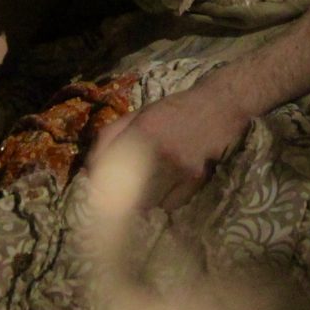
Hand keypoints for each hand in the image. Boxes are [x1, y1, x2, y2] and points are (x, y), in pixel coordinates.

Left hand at [87, 83, 248, 209]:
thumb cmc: (175, 110)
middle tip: (117, 203)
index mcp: (140, 131)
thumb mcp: (139, 114)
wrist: (220, 106)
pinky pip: (171, 204)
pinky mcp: (196, 180)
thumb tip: (88, 168)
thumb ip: (111, 136)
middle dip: (119, 200)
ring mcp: (179, 168)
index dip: (96, 186)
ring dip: (142, 202)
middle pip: (126, 193)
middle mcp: (158, 152)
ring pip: (148, 203)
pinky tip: (167, 189)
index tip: (93, 196)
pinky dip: (165, 202)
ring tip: (145, 194)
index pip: (107, 168)